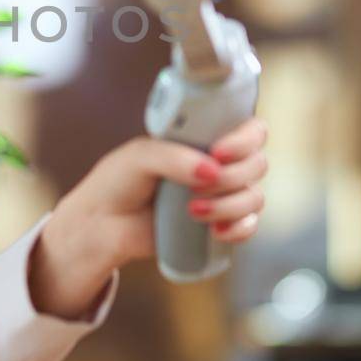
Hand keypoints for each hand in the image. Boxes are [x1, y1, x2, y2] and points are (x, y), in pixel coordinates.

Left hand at [28, 120, 268, 319]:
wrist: (103, 224)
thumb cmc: (118, 180)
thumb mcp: (139, 156)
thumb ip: (172, 157)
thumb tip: (211, 170)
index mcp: (204, 137)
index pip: (250, 129)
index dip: (244, 139)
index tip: (218, 152)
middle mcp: (219, 164)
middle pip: (257, 163)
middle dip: (233, 176)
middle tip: (198, 185)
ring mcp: (221, 195)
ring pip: (254, 197)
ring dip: (230, 205)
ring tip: (192, 211)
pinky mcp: (218, 225)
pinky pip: (249, 226)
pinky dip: (238, 229)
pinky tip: (214, 231)